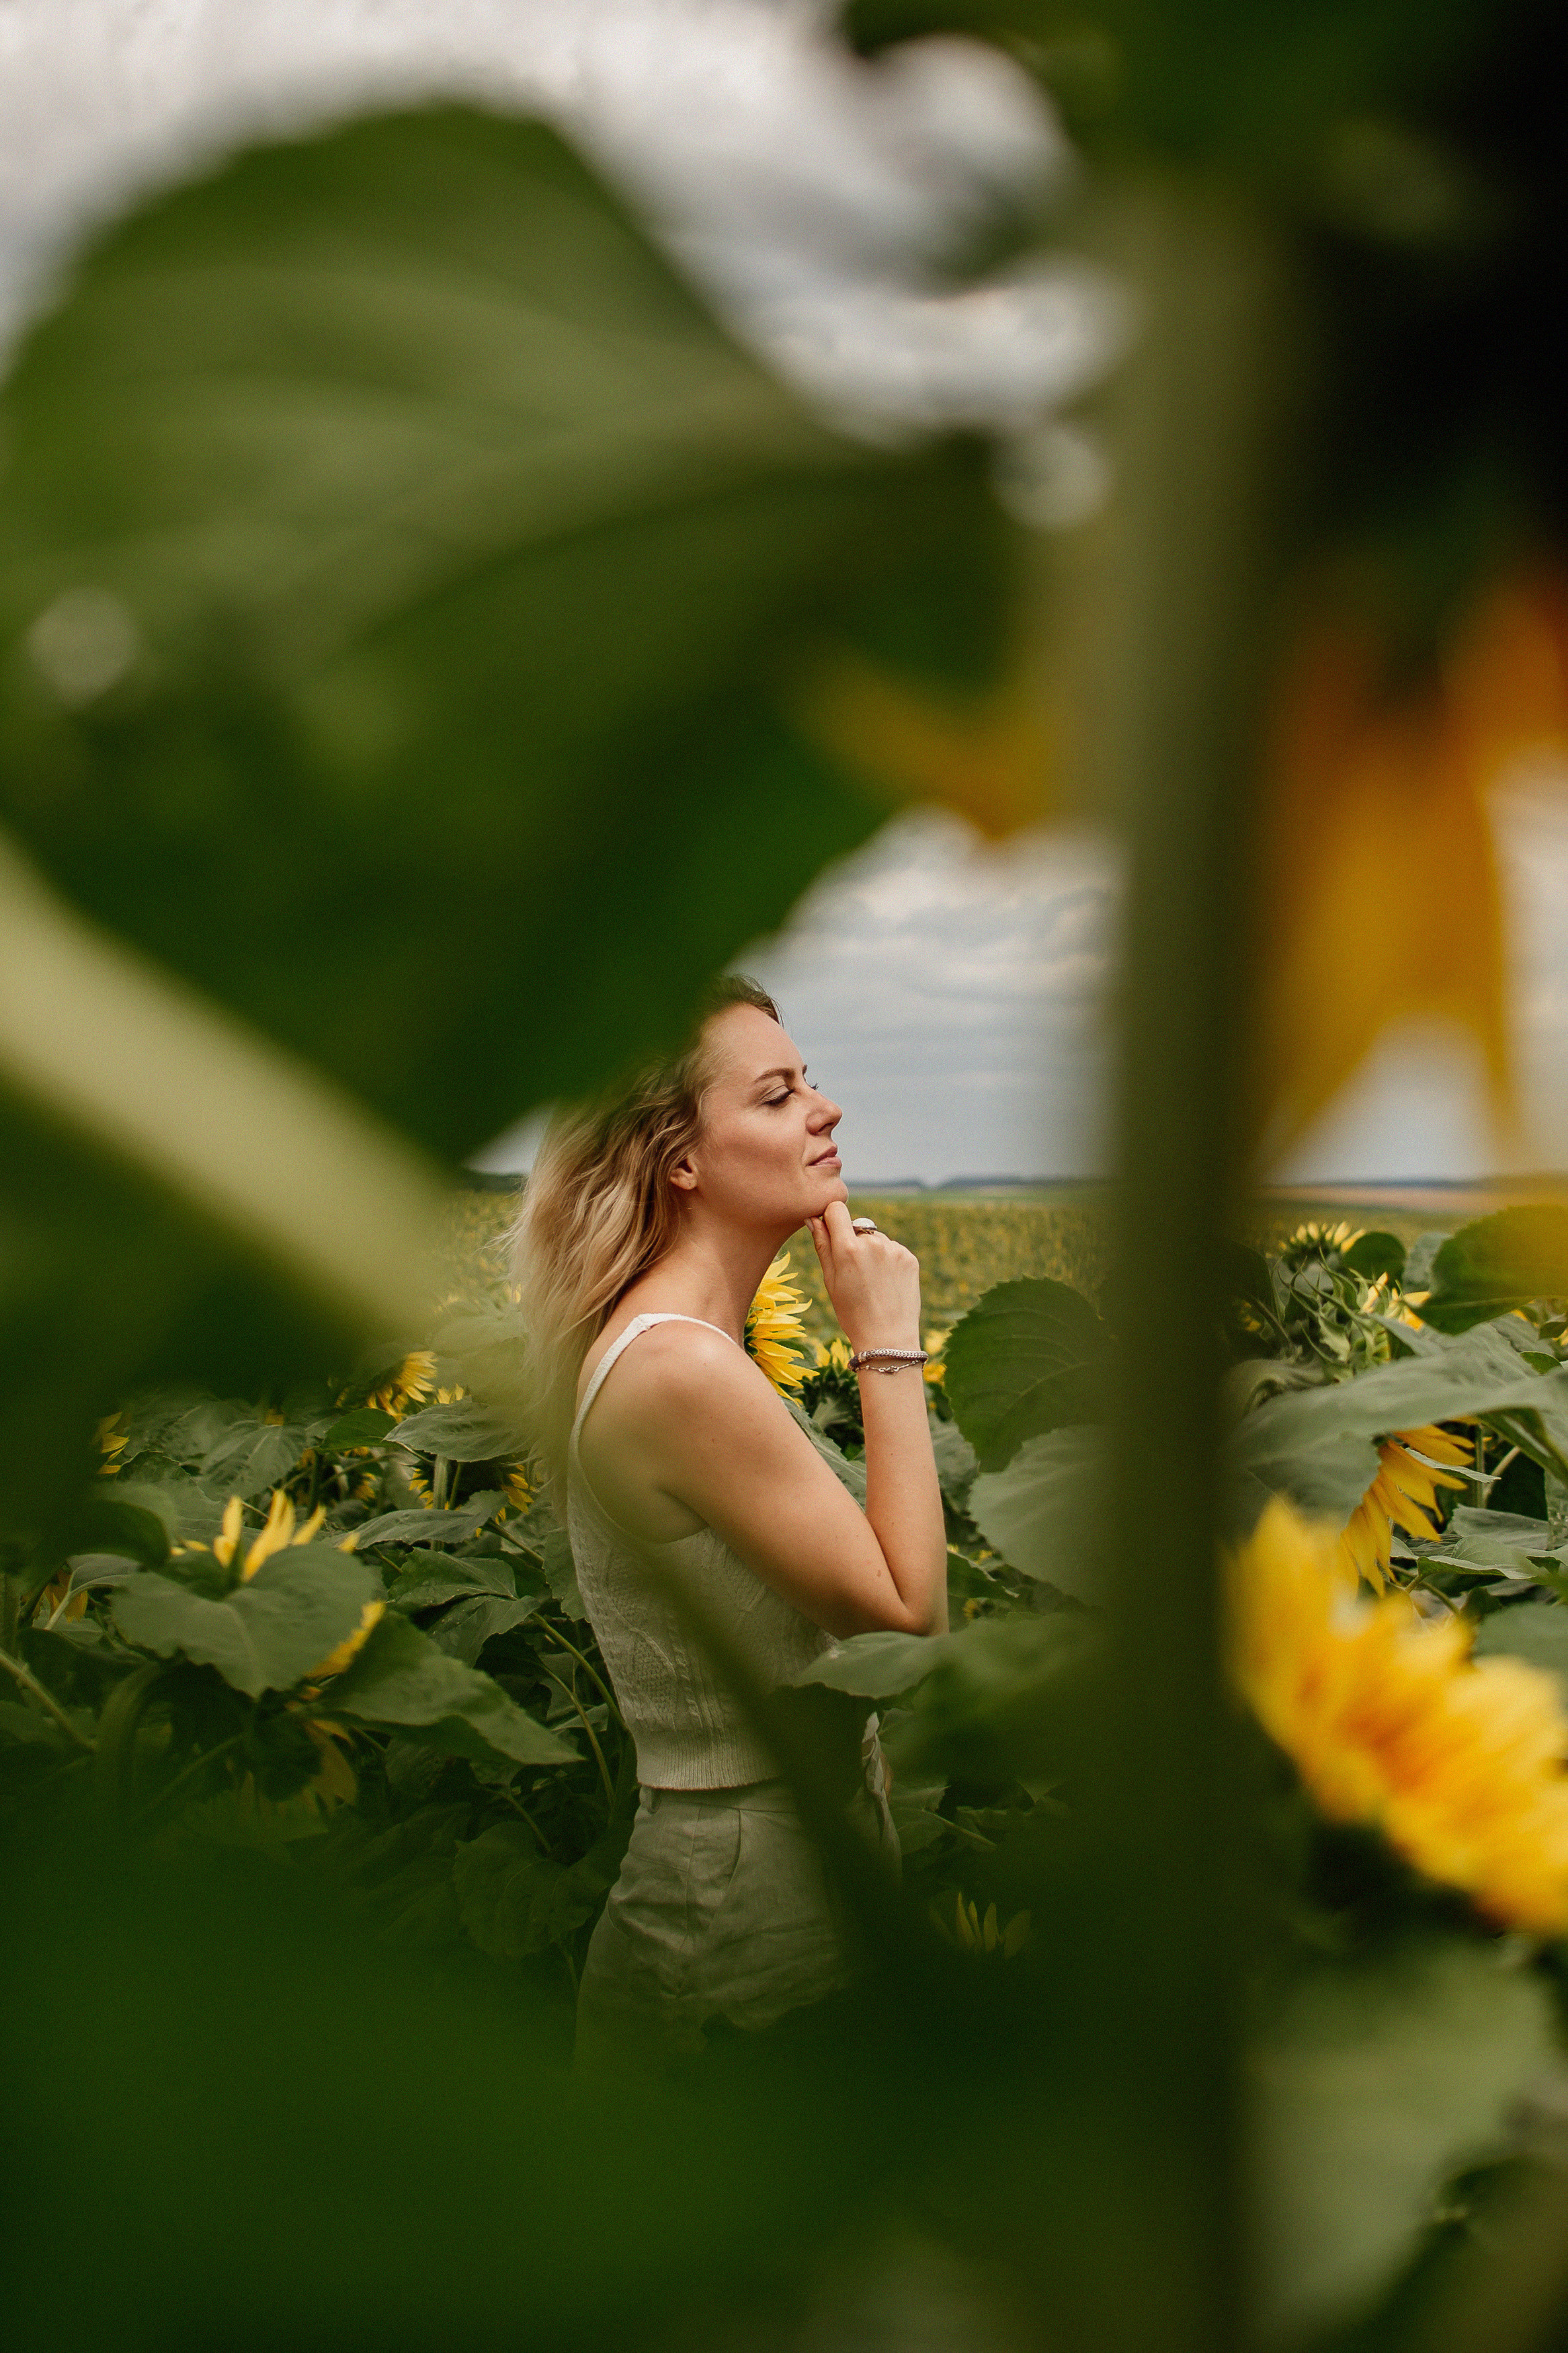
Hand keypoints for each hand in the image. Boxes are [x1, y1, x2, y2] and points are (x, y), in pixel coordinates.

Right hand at [809, 1201, 921, 1355]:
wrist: (887, 1338)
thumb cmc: (852, 1313)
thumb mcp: (830, 1280)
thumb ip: (822, 1245)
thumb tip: (813, 1218)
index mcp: (848, 1248)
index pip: (836, 1209)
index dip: (831, 1219)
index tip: (831, 1233)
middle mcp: (872, 1243)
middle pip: (856, 1226)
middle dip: (852, 1241)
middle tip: (854, 1273)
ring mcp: (894, 1250)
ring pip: (876, 1238)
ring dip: (871, 1252)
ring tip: (872, 1282)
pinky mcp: (909, 1257)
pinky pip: (893, 1249)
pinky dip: (888, 1261)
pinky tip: (886, 1283)